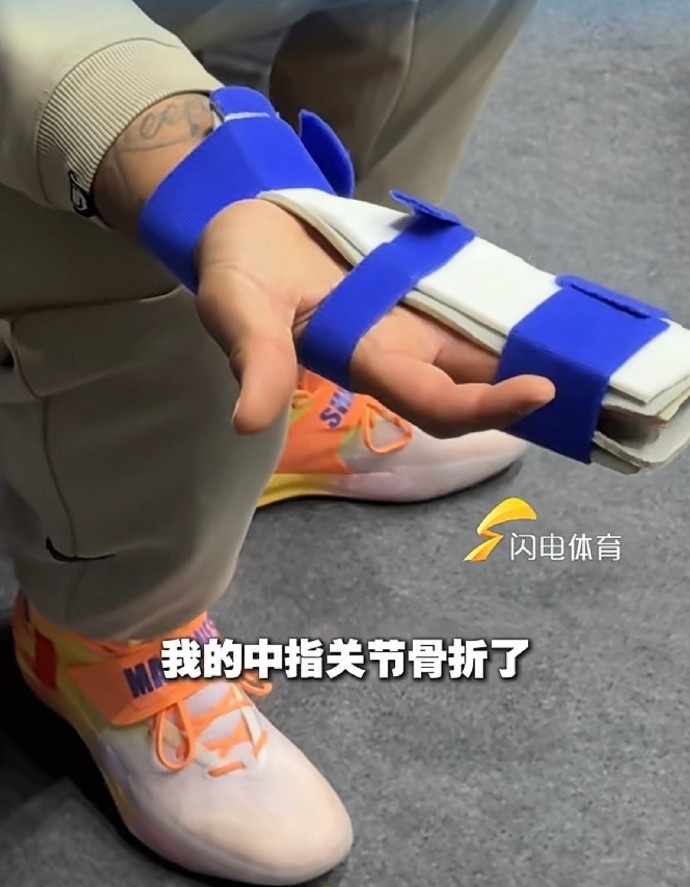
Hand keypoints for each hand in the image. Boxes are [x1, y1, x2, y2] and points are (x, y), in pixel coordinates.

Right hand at [196, 198, 554, 436]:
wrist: (247, 222)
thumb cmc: (239, 264)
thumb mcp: (236, 304)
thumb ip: (254, 356)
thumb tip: (250, 423)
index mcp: (361, 361)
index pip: (432, 402)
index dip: (484, 408)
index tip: (540, 391)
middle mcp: (395, 350)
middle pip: (469, 387)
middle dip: (522, 390)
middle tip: (582, 371)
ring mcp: (408, 319)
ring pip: (473, 352)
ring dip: (520, 356)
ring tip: (575, 344)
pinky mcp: (414, 286)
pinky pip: (466, 309)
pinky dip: (500, 316)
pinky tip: (533, 305)